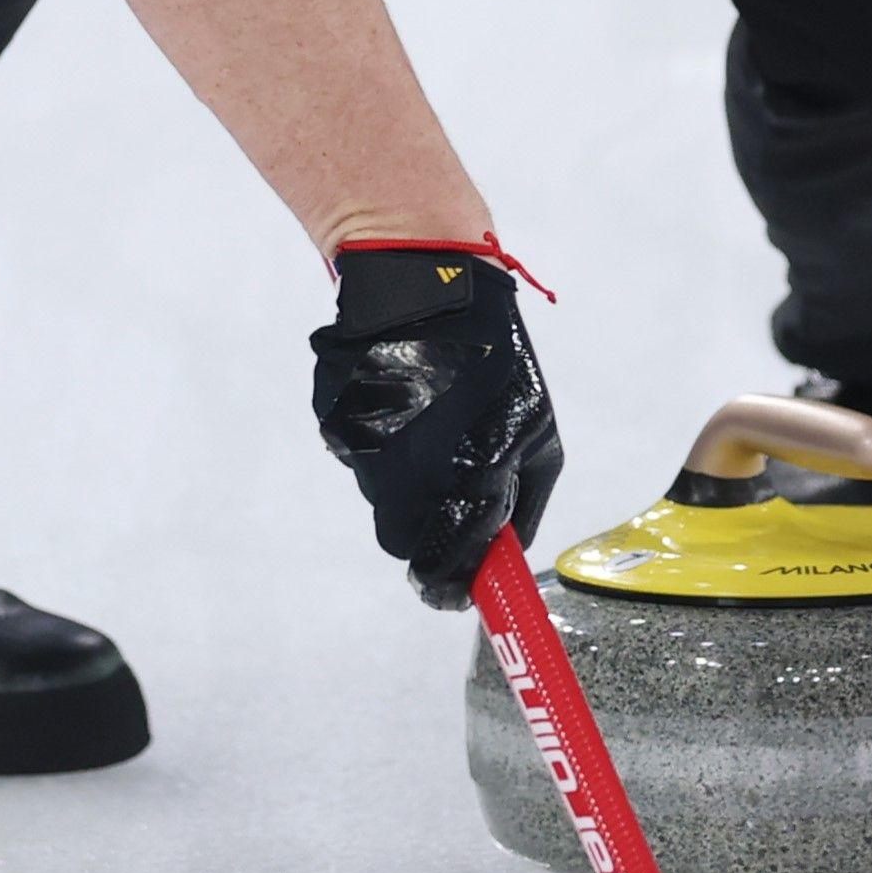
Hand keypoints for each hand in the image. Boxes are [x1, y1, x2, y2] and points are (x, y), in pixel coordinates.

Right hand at [307, 244, 564, 607]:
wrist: (425, 279)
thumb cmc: (496, 357)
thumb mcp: (538, 431)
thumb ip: (523, 502)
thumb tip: (509, 553)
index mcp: (463, 479)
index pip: (443, 571)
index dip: (451, 589)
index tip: (456, 593)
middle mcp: (404, 474)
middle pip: (401, 542)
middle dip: (426, 532)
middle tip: (448, 501)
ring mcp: (361, 448)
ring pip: (380, 494)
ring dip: (406, 476)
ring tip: (431, 422)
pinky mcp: (333, 422)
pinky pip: (359, 453)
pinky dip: (381, 440)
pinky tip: (403, 400)